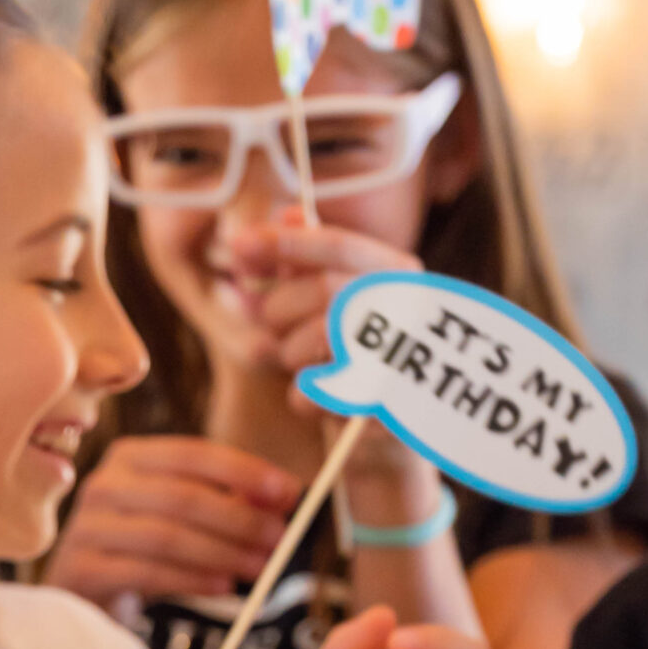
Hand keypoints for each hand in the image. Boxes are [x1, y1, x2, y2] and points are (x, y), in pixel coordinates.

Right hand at [44, 438, 294, 603]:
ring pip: (167, 536)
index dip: (244, 471)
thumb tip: (283, 495)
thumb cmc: (140, 546)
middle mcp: (103, 484)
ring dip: (222, 552)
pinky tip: (223, 586)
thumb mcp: (181, 514)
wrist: (82, 590)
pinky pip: (147, 572)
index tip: (288, 492)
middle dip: (240, 518)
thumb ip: (227, 499)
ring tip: (259, 568)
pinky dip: (192, 579)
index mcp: (130, 457)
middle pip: (183, 496)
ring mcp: (87, 527)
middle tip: (280, 539)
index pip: (193, 453)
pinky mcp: (83, 569)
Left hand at [227, 217, 420, 389]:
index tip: (237, 243)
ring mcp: (404, 356)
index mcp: (399, 275)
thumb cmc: (353, 361)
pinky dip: (302, 399)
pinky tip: (316, 401)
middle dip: (282, 309)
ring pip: (316, 339)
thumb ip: (310, 262)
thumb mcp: (329, 306)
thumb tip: (285, 214)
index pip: (339, 244)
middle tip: (272, 327)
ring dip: (291, 355)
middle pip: (324, 289)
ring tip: (302, 366)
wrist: (389, 434)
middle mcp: (410, 307)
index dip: (285, 242)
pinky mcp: (386, 408)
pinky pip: (316, 394)